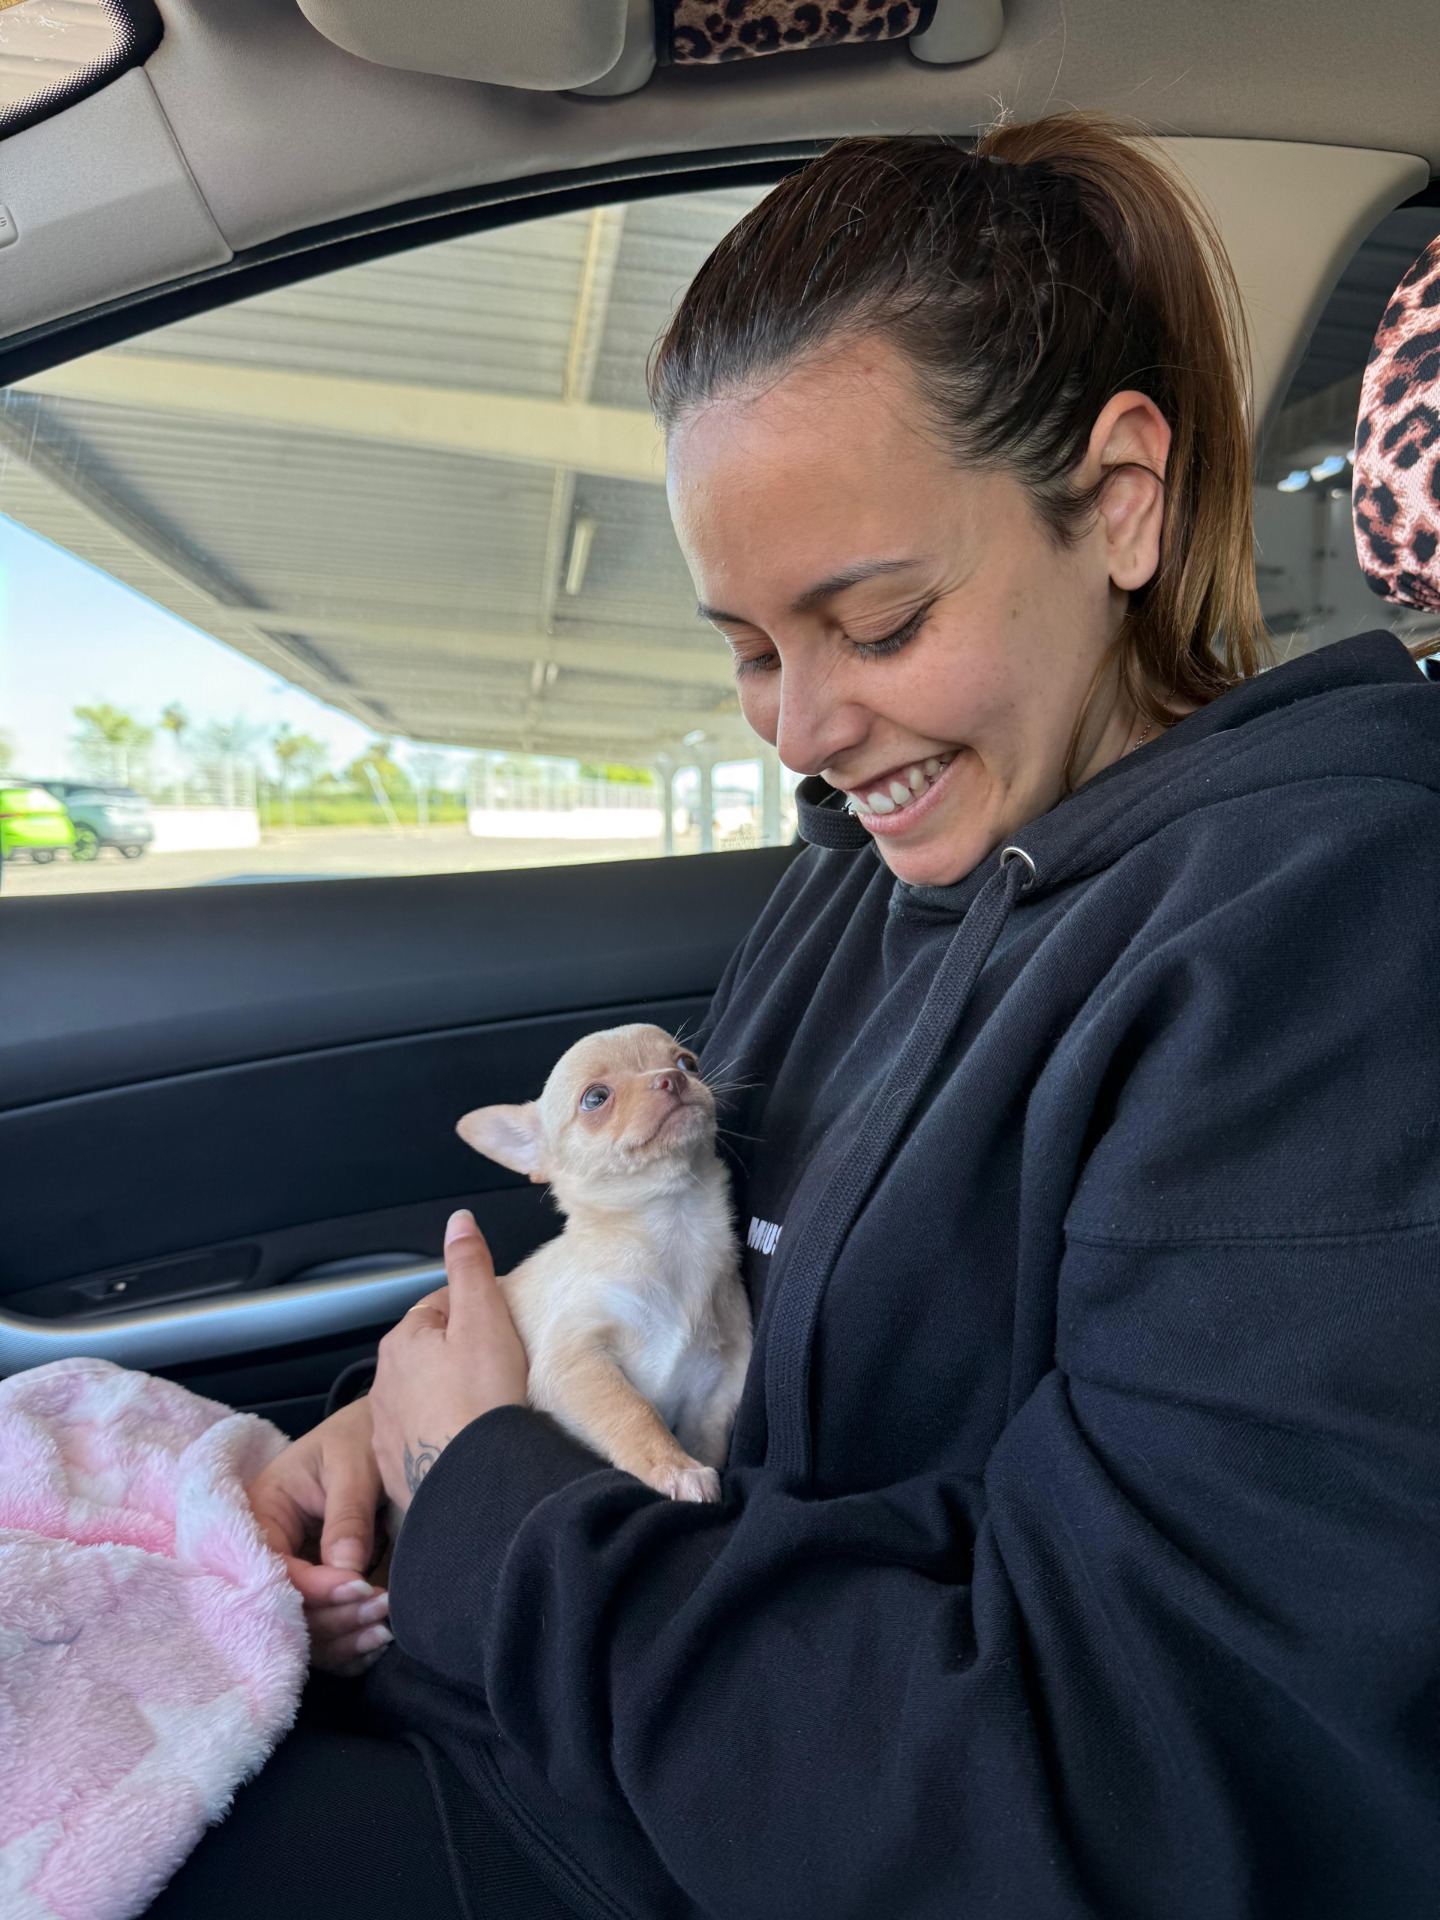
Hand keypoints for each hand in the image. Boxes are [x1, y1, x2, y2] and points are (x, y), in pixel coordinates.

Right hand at [247, 1396, 394, 1674]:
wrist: (378, 1433)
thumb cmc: (360, 1437)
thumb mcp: (353, 1464)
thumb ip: (348, 1515)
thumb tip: (347, 1570)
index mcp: (263, 1513)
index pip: (275, 1568)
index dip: (316, 1587)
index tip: (361, 1586)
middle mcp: (269, 1553)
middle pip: (286, 1610)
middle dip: (334, 1616)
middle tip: (383, 1607)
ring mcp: (294, 1578)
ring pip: (305, 1632)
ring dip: (345, 1636)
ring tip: (388, 1624)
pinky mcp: (318, 1596)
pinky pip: (325, 1638)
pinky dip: (350, 1649)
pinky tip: (380, 1640)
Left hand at [369, 1210, 528, 1516]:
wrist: (476, 1484)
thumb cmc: (483, 1400)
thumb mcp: (485, 1316)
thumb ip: (470, 1266)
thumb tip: (458, 1222)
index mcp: (403, 1341)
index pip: (441, 1308)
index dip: (478, 1314)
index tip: (503, 1330)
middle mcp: (384, 1383)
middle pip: (431, 1354)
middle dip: (461, 1357)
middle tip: (501, 1371)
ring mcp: (388, 1429)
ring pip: (425, 1398)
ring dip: (450, 1398)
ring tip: (489, 1409)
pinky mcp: (397, 1470)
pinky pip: (423, 1440)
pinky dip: (443, 1436)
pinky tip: (470, 1442)